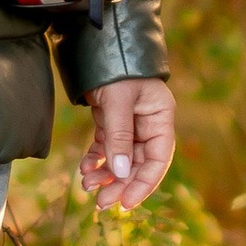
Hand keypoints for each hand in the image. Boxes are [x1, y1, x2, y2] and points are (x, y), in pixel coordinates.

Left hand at [80, 75, 174, 211]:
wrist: (97, 42)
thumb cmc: (116, 67)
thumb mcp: (118, 101)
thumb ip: (119, 136)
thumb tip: (119, 172)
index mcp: (160, 118)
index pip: (158, 159)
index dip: (144, 183)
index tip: (126, 202)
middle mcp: (148, 123)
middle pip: (137, 163)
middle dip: (119, 183)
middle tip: (100, 203)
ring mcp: (130, 123)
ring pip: (120, 158)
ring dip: (105, 174)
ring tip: (87, 187)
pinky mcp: (111, 120)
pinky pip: (106, 146)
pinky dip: (96, 159)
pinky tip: (85, 169)